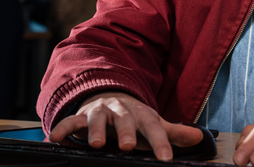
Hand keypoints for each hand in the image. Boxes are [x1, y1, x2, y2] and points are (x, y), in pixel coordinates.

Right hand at [47, 91, 202, 160]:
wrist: (109, 95)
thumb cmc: (134, 117)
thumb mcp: (153, 123)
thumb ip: (173, 132)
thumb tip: (199, 137)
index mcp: (141, 113)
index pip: (153, 127)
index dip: (160, 143)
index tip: (166, 159)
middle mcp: (120, 110)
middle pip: (125, 120)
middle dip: (126, 132)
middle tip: (128, 145)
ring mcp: (100, 111)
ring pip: (98, 118)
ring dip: (95, 129)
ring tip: (95, 143)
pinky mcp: (82, 115)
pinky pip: (71, 121)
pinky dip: (63, 128)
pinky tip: (54, 138)